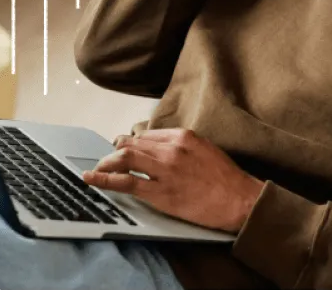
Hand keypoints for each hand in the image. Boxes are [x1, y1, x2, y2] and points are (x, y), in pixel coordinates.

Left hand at [83, 128, 264, 233]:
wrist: (238, 198)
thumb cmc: (225, 176)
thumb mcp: (204, 148)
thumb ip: (182, 145)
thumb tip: (161, 146)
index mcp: (183, 136)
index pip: (146, 134)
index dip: (131, 141)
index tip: (124, 147)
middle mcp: (171, 149)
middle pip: (132, 144)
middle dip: (115, 150)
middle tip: (108, 157)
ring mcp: (165, 171)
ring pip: (125, 159)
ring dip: (106, 162)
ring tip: (97, 168)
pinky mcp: (161, 193)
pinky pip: (127, 183)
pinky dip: (105, 179)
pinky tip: (93, 178)